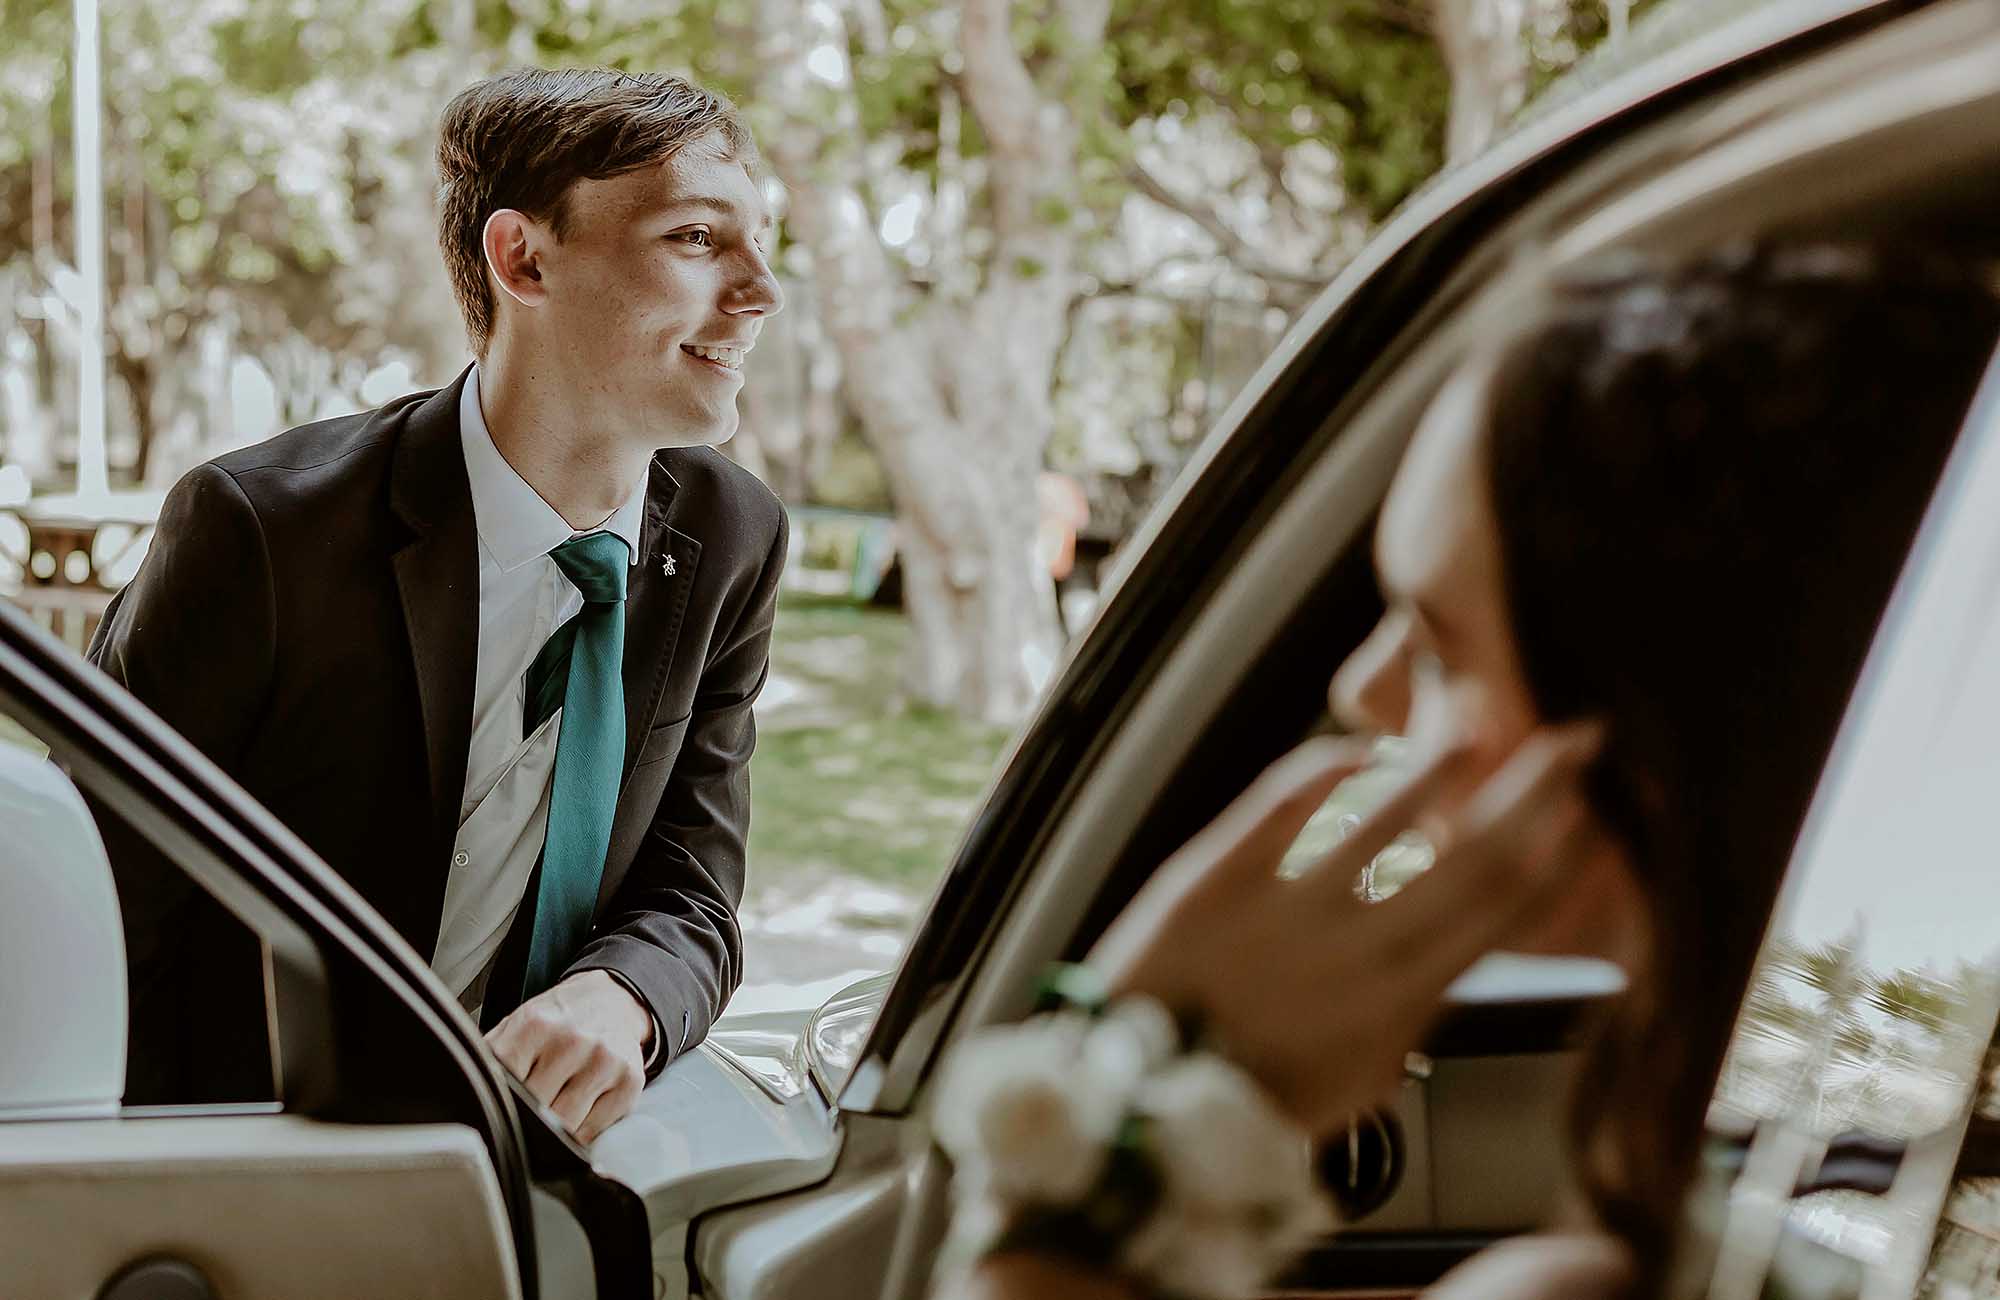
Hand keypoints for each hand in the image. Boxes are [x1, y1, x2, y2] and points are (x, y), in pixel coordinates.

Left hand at [486, 969, 652, 1143]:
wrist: (611, 1000)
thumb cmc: (558, 1020)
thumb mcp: (519, 1024)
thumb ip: (492, 1055)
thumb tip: (463, 1093)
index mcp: (537, 1024)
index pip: (507, 1084)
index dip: (500, 1105)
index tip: (499, 1111)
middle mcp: (574, 1040)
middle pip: (537, 1109)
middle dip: (527, 1121)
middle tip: (524, 1120)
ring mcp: (605, 1061)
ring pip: (567, 1124)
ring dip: (554, 1133)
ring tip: (550, 1120)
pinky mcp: (630, 1080)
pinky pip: (596, 1130)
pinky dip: (581, 1135)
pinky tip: (577, 1117)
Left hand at [1090, 724, 1601, 1136]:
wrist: (1133, 1105)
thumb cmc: (1252, 1097)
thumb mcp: (1362, 1082)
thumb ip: (1417, 1019)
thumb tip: (1461, 963)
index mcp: (1402, 1005)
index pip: (1504, 915)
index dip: (1560, 856)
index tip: (1594, 812)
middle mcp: (1356, 952)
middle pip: (1474, 855)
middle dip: (1537, 792)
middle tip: (1577, 741)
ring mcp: (1284, 910)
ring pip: (1386, 814)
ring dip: (1443, 761)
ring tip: (1476, 724)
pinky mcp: (1213, 877)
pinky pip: (1282, 803)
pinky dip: (1329, 765)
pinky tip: (1359, 746)